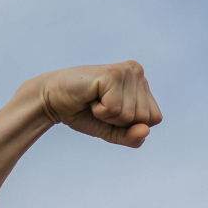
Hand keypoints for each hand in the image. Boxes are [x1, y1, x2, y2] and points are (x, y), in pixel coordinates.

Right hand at [29, 61, 161, 147]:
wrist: (53, 100)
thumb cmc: (84, 113)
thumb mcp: (113, 131)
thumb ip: (132, 137)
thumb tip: (145, 131)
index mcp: (142, 83)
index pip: (154, 118)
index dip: (130, 125)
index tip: (111, 110)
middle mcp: (138, 72)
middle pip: (144, 118)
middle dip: (119, 121)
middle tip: (100, 105)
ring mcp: (126, 71)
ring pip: (131, 115)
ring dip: (108, 115)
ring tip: (95, 100)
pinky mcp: (113, 74)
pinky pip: (115, 109)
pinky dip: (100, 110)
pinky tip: (91, 97)